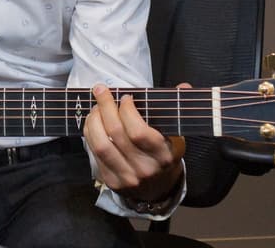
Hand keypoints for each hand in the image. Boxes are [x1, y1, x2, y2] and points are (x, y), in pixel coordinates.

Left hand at [85, 82, 187, 203]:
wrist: (159, 188)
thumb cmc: (165, 154)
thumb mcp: (176, 135)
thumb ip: (176, 110)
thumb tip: (184, 86)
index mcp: (163, 156)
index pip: (138, 132)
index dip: (127, 111)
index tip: (125, 97)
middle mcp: (145, 168)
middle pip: (116, 133)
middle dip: (105, 106)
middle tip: (100, 90)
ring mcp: (127, 177)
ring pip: (101, 144)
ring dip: (94, 120)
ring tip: (95, 107)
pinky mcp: (111, 181)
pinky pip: (95, 154)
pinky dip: (90, 134)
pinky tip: (93, 122)